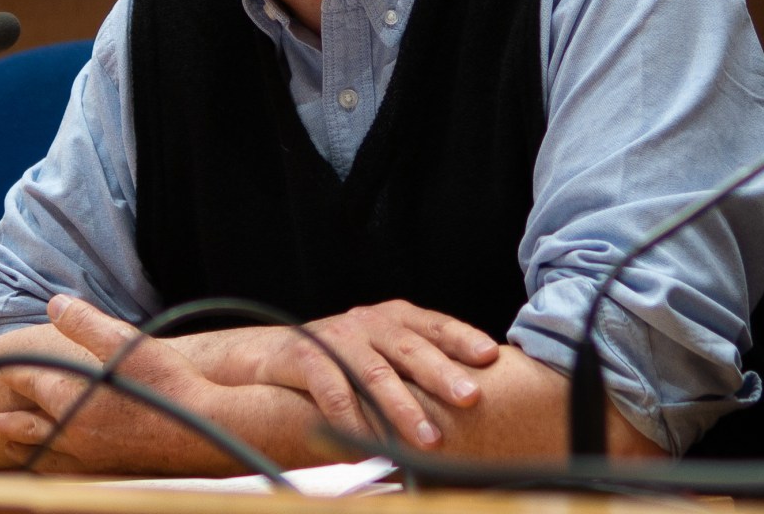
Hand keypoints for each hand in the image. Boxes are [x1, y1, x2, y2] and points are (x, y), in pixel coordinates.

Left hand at [0, 296, 223, 474]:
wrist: (201, 429)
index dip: (15, 373)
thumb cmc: (165, 383)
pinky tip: (51, 469)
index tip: (0, 369)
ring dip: (21, 449)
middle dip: (6, 423)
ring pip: (42, 456)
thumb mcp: (126, 342)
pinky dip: (47, 470)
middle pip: (28, 428)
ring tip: (9, 448)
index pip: (32, 381)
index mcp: (72, 398)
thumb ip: (86, 323)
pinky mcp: (106, 470)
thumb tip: (55, 304)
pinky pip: (63, 473)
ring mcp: (89, 456)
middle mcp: (73, 431)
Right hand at [251, 299, 497, 449]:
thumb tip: (474, 399)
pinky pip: (333, 392)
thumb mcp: (382, 352)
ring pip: (375, 373)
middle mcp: (369, 322)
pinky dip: (353, 422)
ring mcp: (337, 338)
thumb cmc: (342, 359)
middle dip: (442, 373)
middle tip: (470, 398)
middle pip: (410, 347)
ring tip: (428, 439)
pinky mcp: (306, 358)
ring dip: (403, 408)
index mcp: (394, 317)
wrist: (273, 355)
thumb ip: (417, 367)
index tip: (490, 356)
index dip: (463, 337)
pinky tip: (369, 446)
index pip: (435, 324)